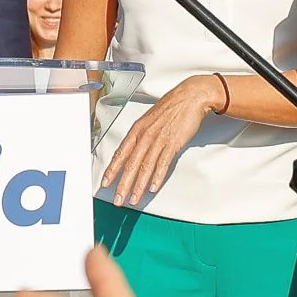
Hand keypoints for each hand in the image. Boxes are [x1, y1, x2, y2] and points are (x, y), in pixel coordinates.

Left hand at [100, 75, 222, 206]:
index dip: (112, 171)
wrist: (190, 97)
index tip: (105, 184)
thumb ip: (142, 136)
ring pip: (145, 167)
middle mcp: (146, 136)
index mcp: (137, 130)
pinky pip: (163, 163)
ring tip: (134, 199)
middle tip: (118, 200)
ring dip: (139, 186)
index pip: (120, 154)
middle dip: (123, 185)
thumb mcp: (150, 119)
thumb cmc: (172, 107)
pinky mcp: (174, 143)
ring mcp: (159, 140)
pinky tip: (153, 187)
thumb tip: (134, 151)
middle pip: (131, 165)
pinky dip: (157, 177)